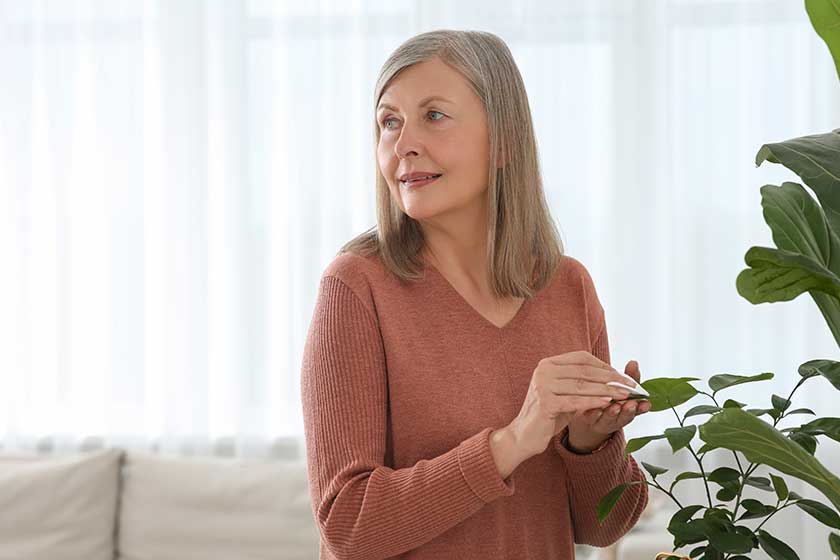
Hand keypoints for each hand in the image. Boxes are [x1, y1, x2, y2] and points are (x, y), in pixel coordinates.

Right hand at [507, 351, 638, 457]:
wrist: (523, 435)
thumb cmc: (548, 413)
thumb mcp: (564, 392)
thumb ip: (581, 382)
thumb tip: (613, 376)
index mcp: (548, 363)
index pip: (581, 358)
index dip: (604, 365)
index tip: (623, 375)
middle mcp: (544, 370)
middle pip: (584, 371)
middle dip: (610, 378)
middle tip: (630, 385)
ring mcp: (543, 386)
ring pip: (582, 386)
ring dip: (607, 390)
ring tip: (625, 395)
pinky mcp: (545, 403)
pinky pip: (575, 401)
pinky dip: (593, 402)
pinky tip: (608, 403)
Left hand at [565, 360, 650, 450]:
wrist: (588, 412)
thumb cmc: (609, 396)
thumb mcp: (620, 385)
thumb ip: (629, 376)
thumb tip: (634, 362)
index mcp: (626, 409)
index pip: (637, 409)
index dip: (642, 407)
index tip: (645, 403)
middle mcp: (615, 417)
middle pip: (624, 417)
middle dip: (628, 410)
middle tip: (631, 404)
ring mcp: (602, 420)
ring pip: (608, 418)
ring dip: (613, 413)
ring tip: (615, 406)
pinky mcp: (588, 419)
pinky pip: (591, 418)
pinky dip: (594, 414)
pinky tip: (596, 409)